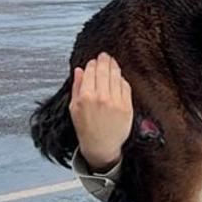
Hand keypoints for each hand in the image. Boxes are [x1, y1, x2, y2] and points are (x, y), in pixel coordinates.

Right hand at [69, 52, 132, 170]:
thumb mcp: (74, 107)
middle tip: (105, 56)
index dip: (93, 64)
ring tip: (112, 62)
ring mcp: (116, 102)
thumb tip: (79, 70)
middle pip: (104, 71)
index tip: (94, 61)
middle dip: (104, 61)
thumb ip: (77, 87)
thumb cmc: (86, 128)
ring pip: (116, 77)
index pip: (90, 72)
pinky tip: (119, 77)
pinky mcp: (127, 107)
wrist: (101, 145)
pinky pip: (125, 87)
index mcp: (86, 97)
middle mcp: (101, 97)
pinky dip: (122, 80)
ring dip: (114, 67)